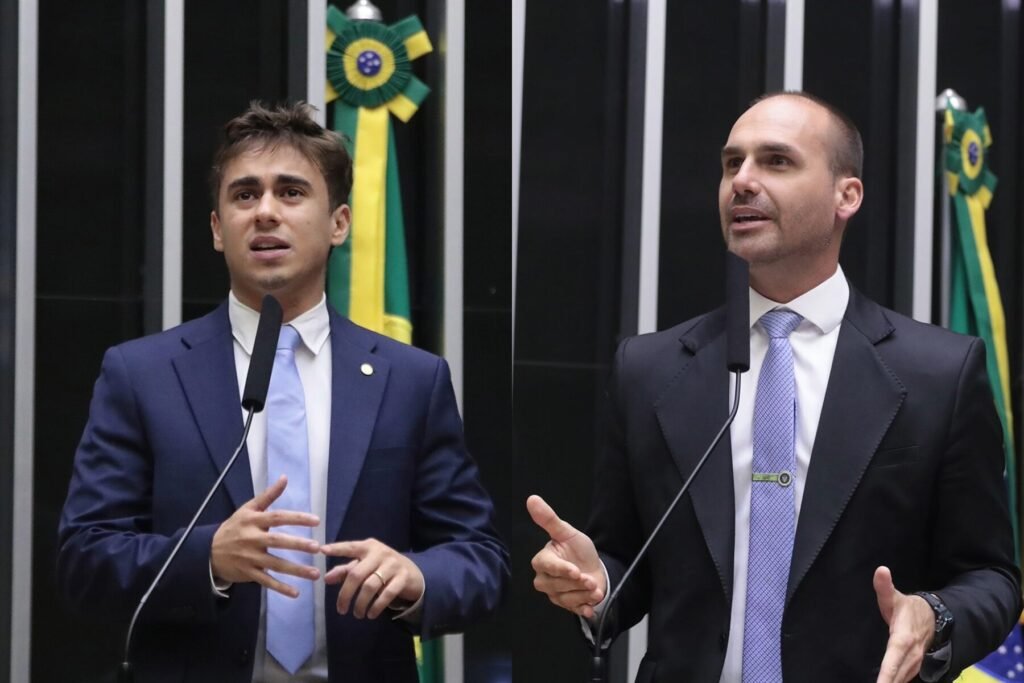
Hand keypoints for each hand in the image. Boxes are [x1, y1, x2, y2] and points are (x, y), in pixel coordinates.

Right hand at [210, 475, 320, 596]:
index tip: (317, 521)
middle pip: (277, 541)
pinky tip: (296, 593)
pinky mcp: (247, 573)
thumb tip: (285, 478)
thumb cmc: (234, 527)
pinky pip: (266, 581)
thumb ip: (268, 495)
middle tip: (317, 548)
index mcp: (253, 521)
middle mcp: (251, 539)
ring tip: (315, 574)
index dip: (297, 518)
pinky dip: (280, 588)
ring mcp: (249, 558)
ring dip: (295, 570)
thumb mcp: (248, 509)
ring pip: (275, 565)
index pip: (278, 517)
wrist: (209, 551)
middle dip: (297, 545)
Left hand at [321, 538, 424, 618]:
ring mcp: (393, 564)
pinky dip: (376, 606)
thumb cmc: (382, 568)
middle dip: (346, 595)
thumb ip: (345, 570)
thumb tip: (326, 578)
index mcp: (368, 547)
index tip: (322, 550)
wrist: (413, 573)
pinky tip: (371, 614)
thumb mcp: (365, 566)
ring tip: (357, 614)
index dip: (337, 549)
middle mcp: (380, 553)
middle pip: (356, 574)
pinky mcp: (403, 577)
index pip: (350, 547)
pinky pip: (387, 594)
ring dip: (361, 604)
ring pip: (370, 586)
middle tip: (341, 610)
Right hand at [527, 494, 604, 618]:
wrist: (594, 568)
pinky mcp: (565, 605)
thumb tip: (532, 499)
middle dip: (576, 584)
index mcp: (542, 560)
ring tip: (595, 589)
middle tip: (590, 580)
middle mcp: (544, 579)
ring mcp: (554, 594)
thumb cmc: (578, 550)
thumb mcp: (567, 532)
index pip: (547, 567)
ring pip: (565, 598)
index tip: (576, 571)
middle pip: (555, 586)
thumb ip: (549, 519)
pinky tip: (590, 607)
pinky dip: (582, 609)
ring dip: (583, 595)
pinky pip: (571, 610)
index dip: (562, 570)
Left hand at [874, 566, 936, 682]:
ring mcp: (914, 663)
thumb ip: (884, 587)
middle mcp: (910, 655)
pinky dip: (895, 682)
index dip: (887, 674)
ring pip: (901, 679)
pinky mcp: (914, 668)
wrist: (934, 619)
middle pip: (897, 675)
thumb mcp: (895, 597)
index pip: (893, 659)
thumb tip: (881, 570)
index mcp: (903, 639)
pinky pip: (904, 679)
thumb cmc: (908, 609)